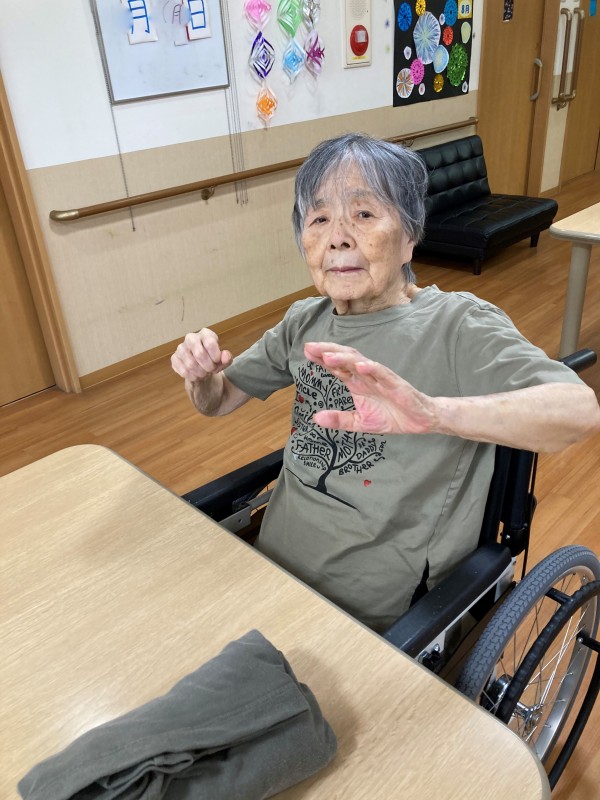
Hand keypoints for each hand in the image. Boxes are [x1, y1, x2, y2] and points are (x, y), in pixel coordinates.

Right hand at [171, 329, 232, 381]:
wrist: (202, 368)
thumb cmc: (213, 360)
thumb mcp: (224, 360)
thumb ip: (227, 358)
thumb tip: (225, 356)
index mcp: (205, 334)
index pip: (210, 343)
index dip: (215, 356)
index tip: (218, 362)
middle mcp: (191, 338)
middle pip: (199, 354)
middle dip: (208, 366)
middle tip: (212, 370)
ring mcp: (181, 348)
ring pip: (191, 364)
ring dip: (201, 373)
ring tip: (205, 373)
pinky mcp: (175, 358)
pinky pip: (183, 370)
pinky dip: (192, 376)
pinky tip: (196, 376)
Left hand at [303, 342, 438, 434]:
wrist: (420, 421)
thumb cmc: (391, 416)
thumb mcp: (360, 423)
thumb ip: (339, 419)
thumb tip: (316, 418)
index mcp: (357, 383)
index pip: (337, 367)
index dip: (321, 359)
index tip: (306, 352)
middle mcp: (367, 377)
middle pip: (345, 359)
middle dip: (328, 352)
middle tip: (310, 347)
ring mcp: (381, 379)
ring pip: (361, 363)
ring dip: (345, 358)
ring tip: (328, 356)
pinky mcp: (396, 385)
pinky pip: (383, 374)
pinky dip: (372, 369)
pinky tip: (361, 366)